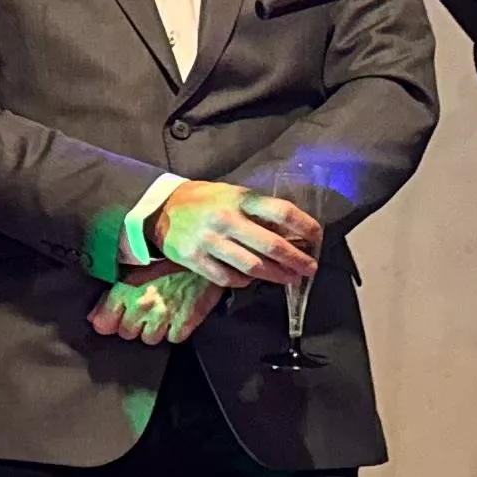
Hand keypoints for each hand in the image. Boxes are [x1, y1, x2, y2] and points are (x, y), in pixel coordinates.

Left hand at [90, 270, 225, 346]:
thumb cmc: (169, 262)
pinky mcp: (185, 323)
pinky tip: (178, 315)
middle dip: (133, 325)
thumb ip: (111, 297)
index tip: (115, 317)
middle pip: (126, 333)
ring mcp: (164, 315)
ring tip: (162, 312)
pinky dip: (175, 331)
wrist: (203, 258)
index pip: (103, 323)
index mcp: (126, 290)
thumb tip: (93, 320)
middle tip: (146, 310)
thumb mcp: (135, 272)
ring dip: (154, 329)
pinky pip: (173, 339)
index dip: (110, 321)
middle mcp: (143, 305)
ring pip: (149, 339)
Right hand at [150, 180, 321, 288]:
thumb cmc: (204, 201)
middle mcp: (227, 220)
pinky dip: (243, 281)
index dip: (304, 226)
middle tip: (310, 268)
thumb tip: (290, 232)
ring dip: (276, 275)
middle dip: (297, 259)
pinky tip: (251, 280)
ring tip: (289, 278)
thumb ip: (257, 210)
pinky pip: (227, 278)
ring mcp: (210, 241)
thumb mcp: (232, 194)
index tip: (316, 236)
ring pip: (252, 266)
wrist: (160, 209)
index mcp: (240, 199)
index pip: (282, 212)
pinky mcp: (195, 259)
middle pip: (272, 245)